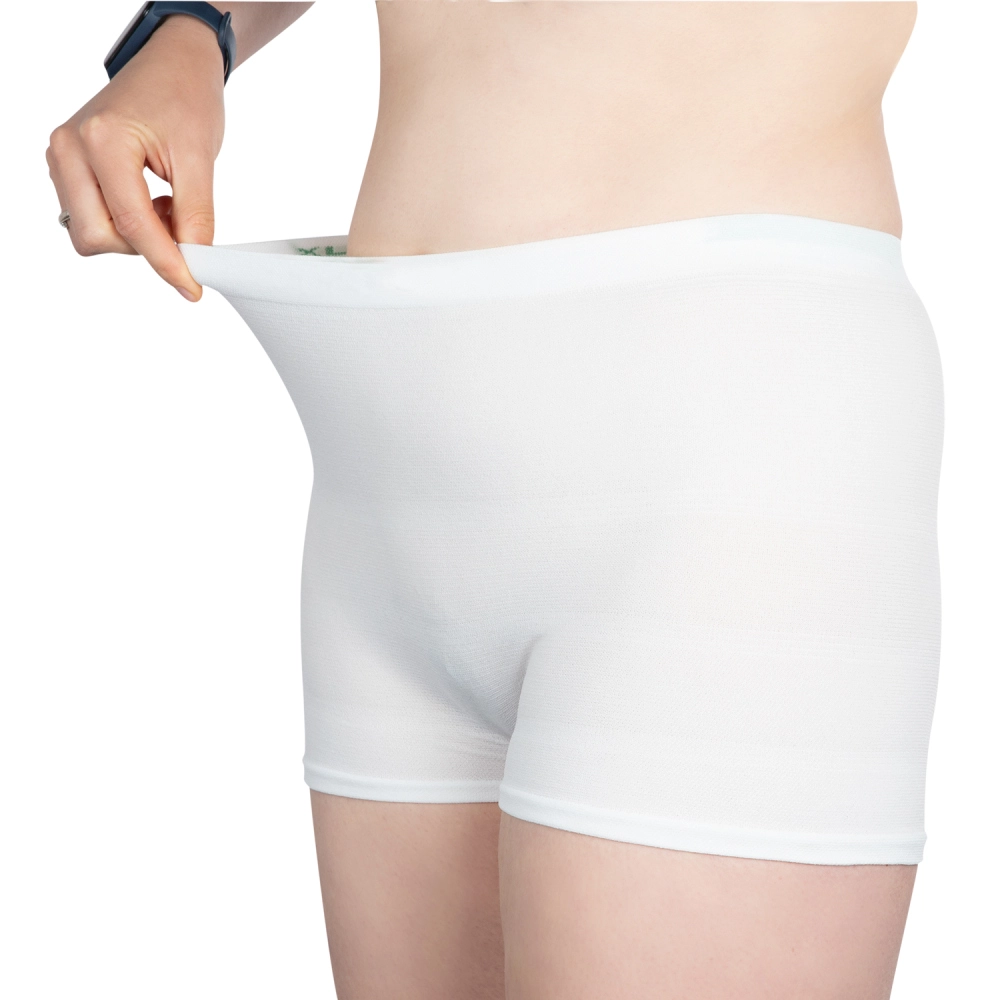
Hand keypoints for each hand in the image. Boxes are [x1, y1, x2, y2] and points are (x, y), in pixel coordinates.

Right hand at [46, 14, 225, 300]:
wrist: (173, 65)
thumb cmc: (185, 97)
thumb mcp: (199, 159)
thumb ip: (196, 216)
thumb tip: (193, 262)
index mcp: (102, 140)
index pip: (131, 223)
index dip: (166, 263)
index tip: (192, 288)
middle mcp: (70, 149)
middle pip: (97, 237)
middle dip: (143, 246)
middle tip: (180, 225)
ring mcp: (62, 158)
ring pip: (90, 234)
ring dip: (133, 236)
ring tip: (165, 205)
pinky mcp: (67, 168)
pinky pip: (88, 218)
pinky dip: (122, 224)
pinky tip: (148, 201)